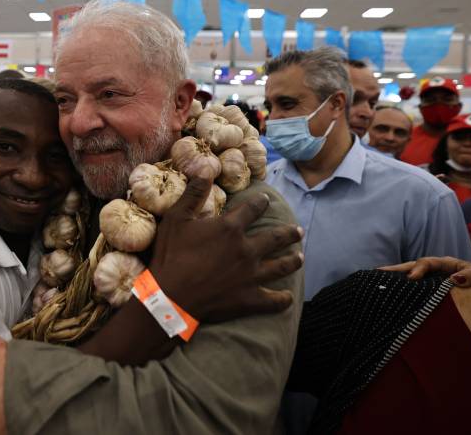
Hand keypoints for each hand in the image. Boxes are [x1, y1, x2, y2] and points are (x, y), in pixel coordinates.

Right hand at [149, 176, 303, 322]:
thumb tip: (206, 169)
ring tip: (300, 257)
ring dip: (293, 261)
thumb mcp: (176, 219)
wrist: (171, 296)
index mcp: (230, 228)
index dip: (261, 202)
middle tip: (298, 231)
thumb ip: (193, 193)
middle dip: (289, 233)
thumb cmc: (171, 255)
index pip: (253, 209)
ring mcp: (251, 275)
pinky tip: (288, 297)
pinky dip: (283, 299)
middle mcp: (247, 249)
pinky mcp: (250, 299)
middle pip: (276, 237)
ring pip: (282, 266)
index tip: (266, 200)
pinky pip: (274, 300)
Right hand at [379, 256, 470, 287]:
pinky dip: (402, 288)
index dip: (419, 269)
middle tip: (379, 273)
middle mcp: (439, 270)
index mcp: (450, 264)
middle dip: (397, 269)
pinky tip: (389, 292)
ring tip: (376, 279)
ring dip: (395, 278)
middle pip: (414, 266)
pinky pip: (416, 289)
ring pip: (411, 275)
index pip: (428, 262)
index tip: (412, 279)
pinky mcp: (434, 292)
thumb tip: (455, 279)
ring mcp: (434, 280)